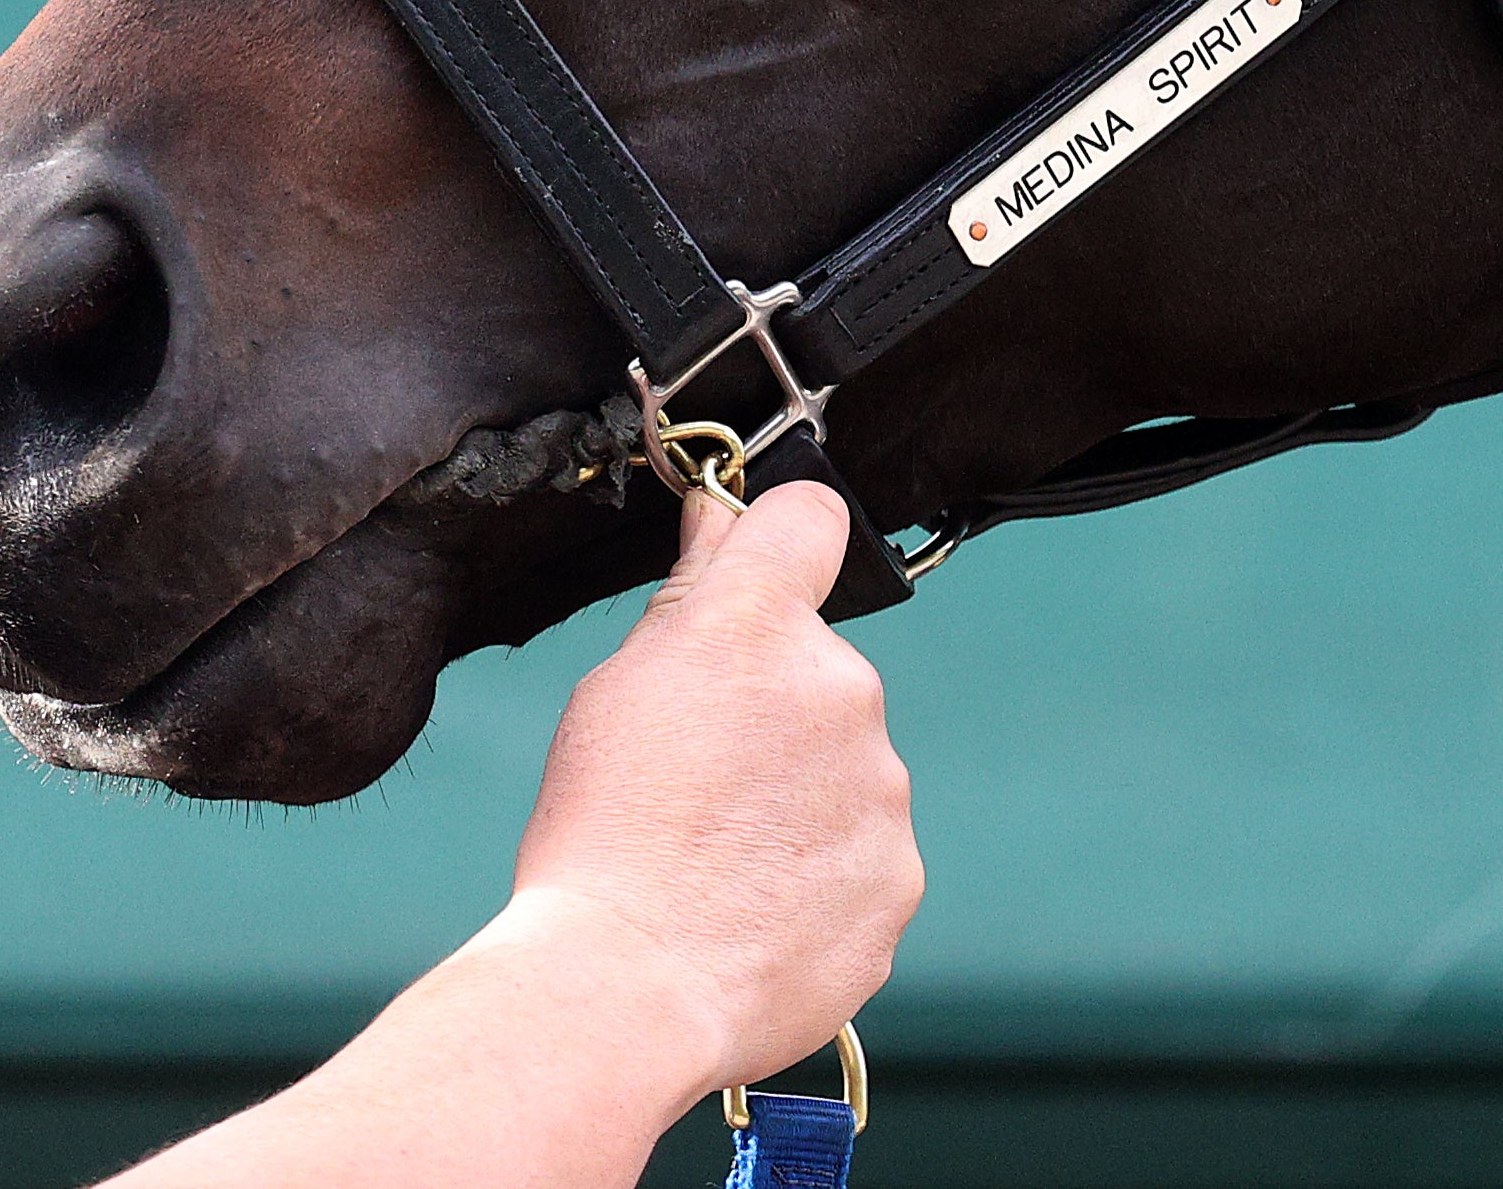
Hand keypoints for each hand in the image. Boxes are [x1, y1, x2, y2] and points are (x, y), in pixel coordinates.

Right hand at [488, 480, 922, 1098]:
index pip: (809, 518)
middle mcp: (841, 689)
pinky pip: (861, 857)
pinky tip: (753, 912)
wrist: (630, 988)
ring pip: (845, 769)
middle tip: (701, 782)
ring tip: (719, 863)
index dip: (782, 539)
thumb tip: (722, 515)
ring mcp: (880, 789)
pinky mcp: (899, 878)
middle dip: (775, 710)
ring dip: (799, 800)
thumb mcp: (616, 691)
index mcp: (757, 626)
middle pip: (818, 670)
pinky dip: (819, 879)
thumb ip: (692, 594)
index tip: (760, 573)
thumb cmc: (603, 836)